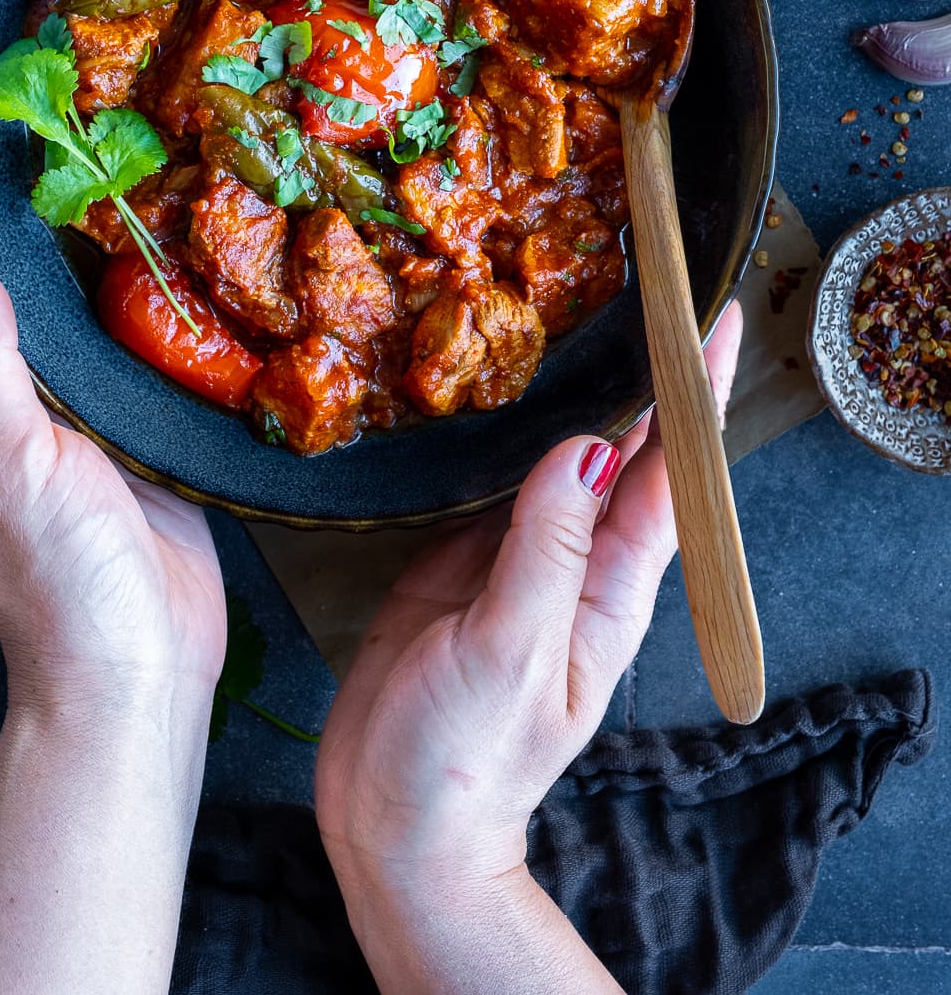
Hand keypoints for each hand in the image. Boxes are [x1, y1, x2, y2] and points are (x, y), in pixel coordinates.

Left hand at [0, 98, 226, 713]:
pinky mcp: (119, 415)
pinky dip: (107, 270)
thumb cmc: (58, 581)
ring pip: (36, 291)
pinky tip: (132, 231)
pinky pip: (105, 325)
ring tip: (50, 146)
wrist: (138, 663)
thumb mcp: (7, 468)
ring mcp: (55, 404)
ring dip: (33, 220)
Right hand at [315, 305, 742, 911]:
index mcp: (610, 590)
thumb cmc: (465, 761)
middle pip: (629, 455)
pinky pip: (496, 476)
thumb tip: (588, 448)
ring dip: (581, 391)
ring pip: (563, 456)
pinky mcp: (464, 558)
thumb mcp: (510, 650)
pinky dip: (505, 427)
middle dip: (651, 377)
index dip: (696, 398)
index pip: (671, 477)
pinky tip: (497, 387)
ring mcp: (523, 558)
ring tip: (586, 317)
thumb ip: (547, 549)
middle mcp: (578, 564)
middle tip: (656, 293)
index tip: (718, 322)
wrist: (400, 825)